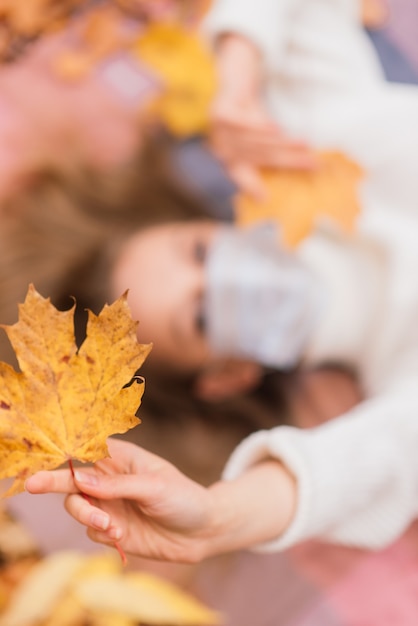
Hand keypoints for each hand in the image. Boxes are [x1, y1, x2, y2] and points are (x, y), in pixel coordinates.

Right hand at [26, 438, 215, 562]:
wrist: (202, 533)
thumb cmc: (183, 499)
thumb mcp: (154, 487)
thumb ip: (117, 486)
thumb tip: (79, 479)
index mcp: (120, 457)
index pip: (86, 447)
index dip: (65, 448)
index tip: (48, 453)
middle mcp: (109, 479)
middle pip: (71, 478)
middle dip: (52, 481)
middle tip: (32, 485)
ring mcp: (109, 504)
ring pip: (77, 506)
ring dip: (87, 515)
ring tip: (111, 526)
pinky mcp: (111, 529)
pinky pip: (90, 531)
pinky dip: (100, 533)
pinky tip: (120, 535)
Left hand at [209, 34, 316, 198]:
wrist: (234, 79)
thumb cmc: (250, 113)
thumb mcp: (262, 135)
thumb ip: (274, 152)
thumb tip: (304, 164)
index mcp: (230, 159)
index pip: (242, 176)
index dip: (253, 187)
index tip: (265, 199)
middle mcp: (221, 149)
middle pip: (259, 157)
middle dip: (287, 161)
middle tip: (311, 163)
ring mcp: (218, 132)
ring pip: (253, 141)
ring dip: (281, 143)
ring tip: (303, 143)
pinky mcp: (219, 114)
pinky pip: (241, 123)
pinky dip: (259, 126)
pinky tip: (276, 128)